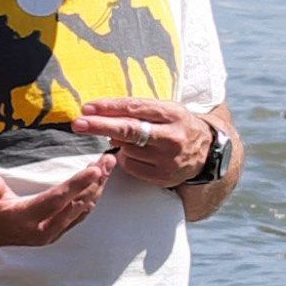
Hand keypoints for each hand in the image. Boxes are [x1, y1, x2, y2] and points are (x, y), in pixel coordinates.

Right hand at [0, 160, 108, 245]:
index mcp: (25, 219)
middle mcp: (42, 230)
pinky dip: (91, 197)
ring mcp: (51, 234)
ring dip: (97, 188)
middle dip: (95, 182)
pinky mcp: (56, 232)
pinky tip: (99, 183)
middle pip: (75, 204)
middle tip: (108, 160)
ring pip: (81, 209)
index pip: (56, 200)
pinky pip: (79, 214)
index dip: (77, 184)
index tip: (95, 170)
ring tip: (108, 166)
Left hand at [77, 98, 217, 186]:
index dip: (109, 108)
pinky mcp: (164, 177)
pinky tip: (136, 154)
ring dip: (119, 143)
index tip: (87, 108)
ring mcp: (169, 159)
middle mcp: (172, 137)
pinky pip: (131, 167)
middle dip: (100, 126)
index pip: (135, 109)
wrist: (207, 151)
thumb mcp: (164, 109)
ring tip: (131, 140)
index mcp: (172, 114)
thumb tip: (100, 114)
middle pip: (129, 130)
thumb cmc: (176, 124)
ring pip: (127, 150)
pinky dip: (126, 159)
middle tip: (78, 123)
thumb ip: (137, 110)